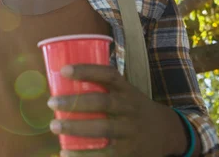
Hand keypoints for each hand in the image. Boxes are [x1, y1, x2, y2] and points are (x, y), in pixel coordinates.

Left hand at [47, 65, 179, 156]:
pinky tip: (65, 153)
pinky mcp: (128, 153)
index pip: (108, 75)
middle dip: (75, 102)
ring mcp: (130, 132)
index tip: (64, 70)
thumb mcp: (125, 92)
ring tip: (55, 125)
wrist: (166, 132)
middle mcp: (130, 108)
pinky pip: (105, 155)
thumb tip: (60, 80)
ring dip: (76, 128)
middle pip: (103, 102)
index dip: (86, 70)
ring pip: (103, 129)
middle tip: (52, 102)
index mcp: (126, 90)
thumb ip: (100, 87)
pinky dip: (83, 156)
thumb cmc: (133, 108)